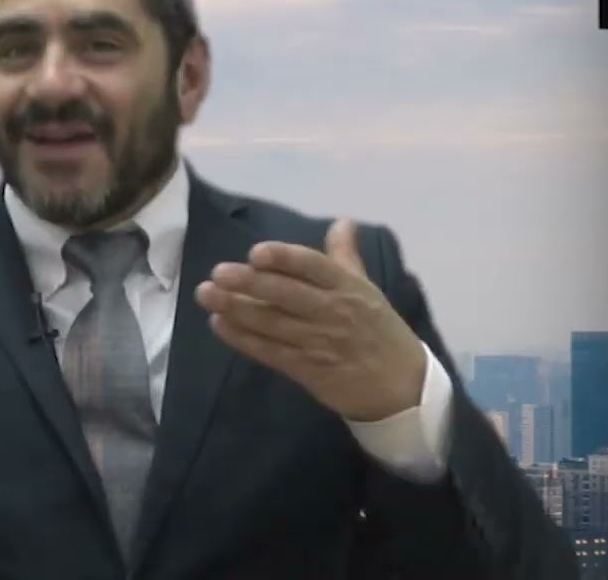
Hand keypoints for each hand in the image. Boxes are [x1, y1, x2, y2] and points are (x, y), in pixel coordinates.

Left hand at [195, 219, 426, 421]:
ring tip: (206, 294)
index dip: (285, 259)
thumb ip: (346, 256)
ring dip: (236, 309)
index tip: (256, 252)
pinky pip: (270, 351)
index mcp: (348, 287)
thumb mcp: (368, 289)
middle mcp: (332, 312)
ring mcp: (318, 342)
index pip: (314, 267)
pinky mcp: (306, 370)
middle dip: (249, 283)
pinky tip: (220, 324)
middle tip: (217, 272)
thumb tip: (342, 222)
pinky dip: (243, 339)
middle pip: (286, 295)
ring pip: (272, 323)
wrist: (401, 387)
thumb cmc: (380, 331)